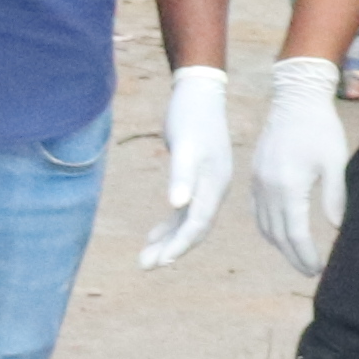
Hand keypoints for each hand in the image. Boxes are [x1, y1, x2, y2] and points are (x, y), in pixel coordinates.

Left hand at [137, 64, 234, 268]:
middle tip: (144, 266)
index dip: (181, 243)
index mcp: (215, 183)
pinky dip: (169, 224)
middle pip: (194, 228)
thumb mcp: (185, 145)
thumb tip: (177, 206)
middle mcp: (214, 188)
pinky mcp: (196, 178)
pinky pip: (184, 210)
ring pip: (187, 221)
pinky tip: (153, 236)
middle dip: (171, 249)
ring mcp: (206, 184)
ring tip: (145, 259)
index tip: (162, 261)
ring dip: (167, 240)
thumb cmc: (189, 116)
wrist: (198, 92)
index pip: (198, 222)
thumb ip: (182, 176)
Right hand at [248, 55, 351, 275]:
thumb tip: (336, 227)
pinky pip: (257, 211)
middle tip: (309, 271)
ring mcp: (258, 182)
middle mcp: (268, 188)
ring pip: (264, 225)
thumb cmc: (320, 128)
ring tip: (297, 256)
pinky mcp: (255, 175)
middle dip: (293, 256)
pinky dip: (267, 227)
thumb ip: (335, 197)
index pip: (295, 232)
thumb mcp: (335, 162)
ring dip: (280, 245)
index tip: (317, 269)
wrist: (295, 98)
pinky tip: (279, 233)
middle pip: (277, 234)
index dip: (306, 254)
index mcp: (288, 186)